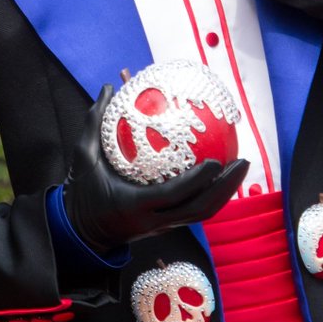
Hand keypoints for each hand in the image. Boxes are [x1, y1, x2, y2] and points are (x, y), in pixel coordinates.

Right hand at [63, 86, 248, 253]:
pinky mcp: (167, 226)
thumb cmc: (82, 194)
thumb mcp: (83, 157)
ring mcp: (163, 227)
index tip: (216, 161)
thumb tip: (108, 87)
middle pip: (199, 209)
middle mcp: (153, 221)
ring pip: (202, 214)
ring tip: (240, 166)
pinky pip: (196, 212)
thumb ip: (94, 123)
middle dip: (224, 187)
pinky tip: (222, 175)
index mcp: (135, 205)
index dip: (197, 180)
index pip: (174, 195)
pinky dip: (213, 195)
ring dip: (225, 192)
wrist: (81, 234)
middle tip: (242, 161)